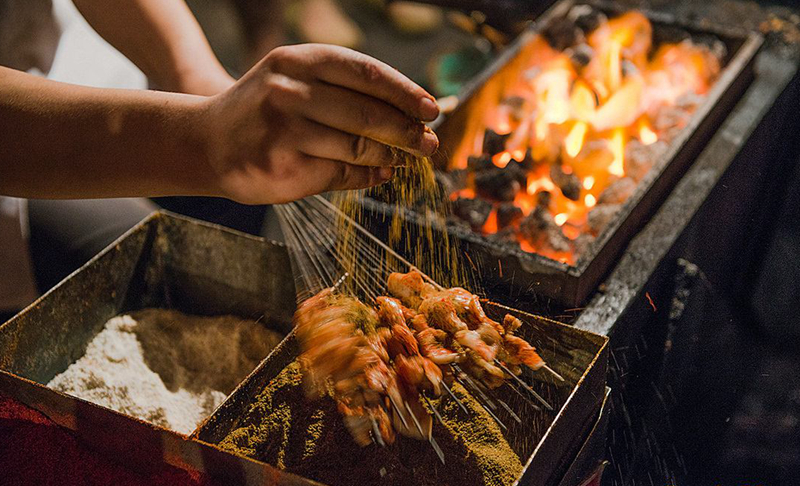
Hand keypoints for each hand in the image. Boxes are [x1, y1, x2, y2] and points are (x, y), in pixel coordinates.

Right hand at [198, 44, 439, 203]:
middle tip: (429, 143)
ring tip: (405, 159)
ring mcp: (286, 128)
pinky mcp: (284, 165)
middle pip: (368, 112)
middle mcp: (291, 90)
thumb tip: (406, 116)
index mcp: (299, 61)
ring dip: (390, 156)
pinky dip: (366, 175)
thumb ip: (344, 91)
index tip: (431, 110)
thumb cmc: (261, 111)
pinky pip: (341, 173)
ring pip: (358, 146)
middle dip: (407, 131)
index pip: (366, 72)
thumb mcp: (294, 81)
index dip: (405, 92)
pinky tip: (379, 173)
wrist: (205, 142)